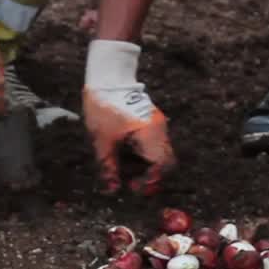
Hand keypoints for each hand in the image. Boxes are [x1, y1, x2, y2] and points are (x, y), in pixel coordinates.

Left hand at [83, 40, 175, 194]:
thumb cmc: (103, 107)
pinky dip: (143, 153)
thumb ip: (109, 168)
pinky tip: (125, 152)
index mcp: (150, 134)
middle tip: (130, 181)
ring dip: (145, 164)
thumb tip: (113, 190)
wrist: (107, 77)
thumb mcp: (102, 141)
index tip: (132, 186)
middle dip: (150, 175)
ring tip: (123, 166)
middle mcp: (159, 130)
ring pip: (160, 153)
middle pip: (166, 162)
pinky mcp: (151, 120)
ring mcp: (157, 124)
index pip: (162, 166)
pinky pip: (154, 143)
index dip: (149, 181)